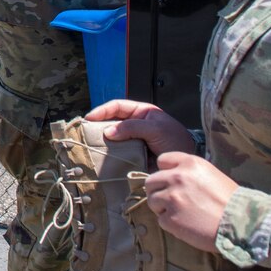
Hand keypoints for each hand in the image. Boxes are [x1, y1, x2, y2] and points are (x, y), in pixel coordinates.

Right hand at [84, 99, 198, 158]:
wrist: (185, 163)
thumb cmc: (175, 140)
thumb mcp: (156, 128)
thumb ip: (133, 127)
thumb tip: (108, 131)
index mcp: (141, 113)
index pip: (117, 107)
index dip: (102, 111)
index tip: (89, 118)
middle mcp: (135, 126)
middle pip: (111, 122)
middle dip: (98, 126)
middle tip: (85, 133)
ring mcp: (133, 141)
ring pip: (113, 139)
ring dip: (102, 142)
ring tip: (90, 146)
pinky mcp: (132, 157)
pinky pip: (118, 154)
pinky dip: (109, 156)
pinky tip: (102, 159)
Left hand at [143, 151, 235, 251]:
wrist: (241, 224)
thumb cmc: (230, 201)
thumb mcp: (211, 175)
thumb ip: (189, 173)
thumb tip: (170, 177)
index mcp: (190, 163)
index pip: (162, 160)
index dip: (165, 172)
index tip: (172, 181)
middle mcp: (177, 177)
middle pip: (151, 181)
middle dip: (158, 191)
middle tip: (172, 201)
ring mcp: (172, 198)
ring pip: (152, 201)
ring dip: (162, 208)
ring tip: (182, 214)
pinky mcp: (170, 219)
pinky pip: (161, 221)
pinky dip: (171, 224)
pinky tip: (187, 225)